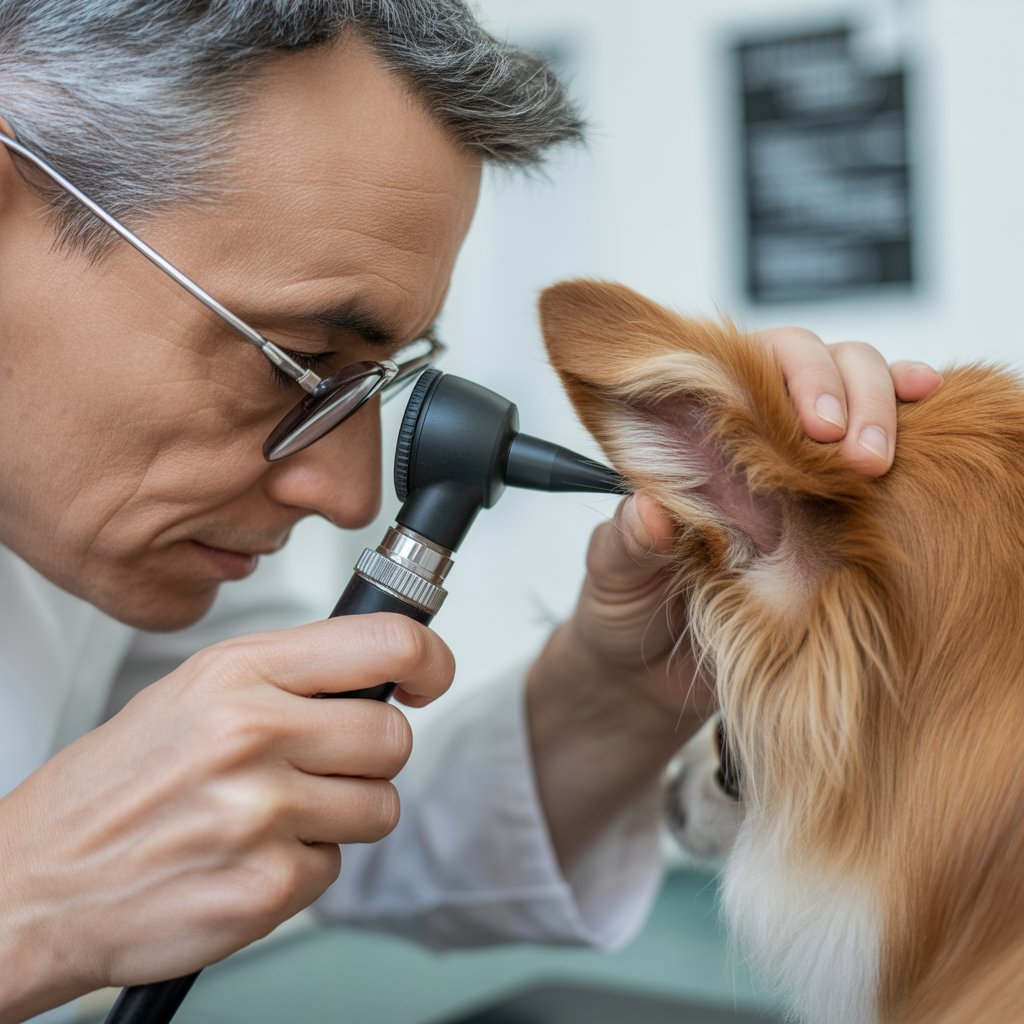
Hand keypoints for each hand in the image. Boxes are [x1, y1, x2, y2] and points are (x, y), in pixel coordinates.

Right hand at [0, 615, 453, 1020]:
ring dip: (341, 816)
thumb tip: (380, 672)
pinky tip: (247, 856)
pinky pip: (334, 868)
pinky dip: (301, 867)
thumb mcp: (195, 690)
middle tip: (319, 767)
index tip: (430, 677)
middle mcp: (253, 733)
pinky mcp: (266, 886)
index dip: (429, 659)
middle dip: (369, 758)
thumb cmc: (117, 784)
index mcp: (239, 672)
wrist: (36, 881)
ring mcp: (262, 812)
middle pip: (394, 737)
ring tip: (272, 815)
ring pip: (379, 807)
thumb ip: (289, 676)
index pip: (385, 643)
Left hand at [525, 332, 940, 866]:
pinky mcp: (839, 526)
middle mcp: (755, 445)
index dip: (787, 373)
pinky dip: (915, 446)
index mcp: (695, 439)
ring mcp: (803, 482)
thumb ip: (629, 540)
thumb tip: (652, 512)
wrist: (648, 680)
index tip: (809, 423)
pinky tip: (933, 441)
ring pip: (861, 406)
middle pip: (820, 370)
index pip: (749, 366)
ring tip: (880, 462)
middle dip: (848, 394)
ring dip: (885, 416)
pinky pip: (885, 472)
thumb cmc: (622, 609)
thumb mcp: (612, 574)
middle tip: (853, 454)